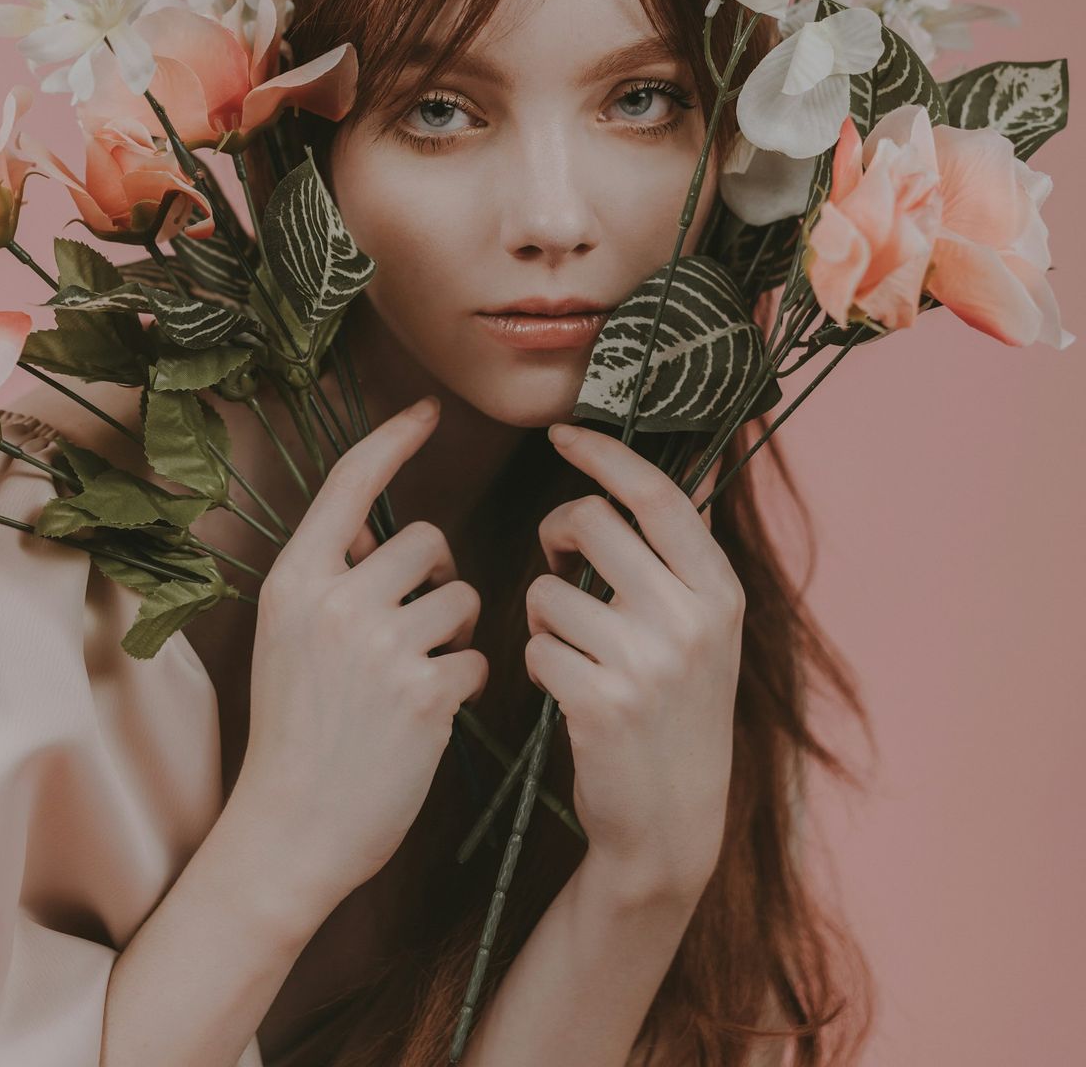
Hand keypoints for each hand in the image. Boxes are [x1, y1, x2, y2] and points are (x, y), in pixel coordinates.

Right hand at [231, 396, 487, 926]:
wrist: (289, 830)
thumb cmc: (293, 732)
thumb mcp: (287, 639)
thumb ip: (327, 579)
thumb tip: (370, 529)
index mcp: (294, 580)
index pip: (350, 482)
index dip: (394, 438)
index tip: (427, 410)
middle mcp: (334, 601)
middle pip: (426, 539)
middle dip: (437, 576)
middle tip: (416, 626)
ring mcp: (379, 647)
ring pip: (463, 595)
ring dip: (458, 631)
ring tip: (422, 673)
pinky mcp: (424, 694)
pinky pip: (477, 658)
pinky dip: (466, 682)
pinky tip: (433, 713)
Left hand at [525, 424, 743, 910]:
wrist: (673, 823)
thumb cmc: (677, 709)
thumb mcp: (706, 628)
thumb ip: (683, 555)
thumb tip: (679, 461)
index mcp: (719, 591)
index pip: (656, 494)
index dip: (604, 454)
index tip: (563, 433)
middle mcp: (690, 620)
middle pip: (592, 522)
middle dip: (557, 532)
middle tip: (559, 562)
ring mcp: (647, 663)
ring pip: (549, 589)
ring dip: (546, 614)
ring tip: (576, 649)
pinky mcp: (600, 703)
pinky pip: (537, 646)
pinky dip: (541, 663)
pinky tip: (567, 692)